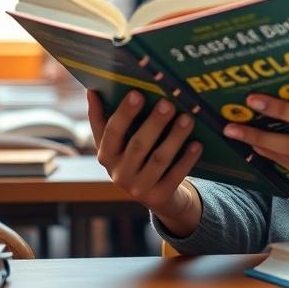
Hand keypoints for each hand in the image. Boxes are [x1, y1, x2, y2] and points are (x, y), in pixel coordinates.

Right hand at [86, 89, 203, 235]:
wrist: (157, 196)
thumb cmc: (135, 158)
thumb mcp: (117, 143)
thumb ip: (102, 118)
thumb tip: (91, 90)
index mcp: (106, 156)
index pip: (112, 132)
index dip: (124, 113)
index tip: (137, 92)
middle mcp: (119, 174)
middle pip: (138, 145)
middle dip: (154, 123)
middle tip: (168, 103)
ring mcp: (139, 188)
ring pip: (159, 160)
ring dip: (174, 137)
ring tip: (187, 118)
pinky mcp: (159, 197)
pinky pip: (175, 176)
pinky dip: (186, 159)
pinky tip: (197, 144)